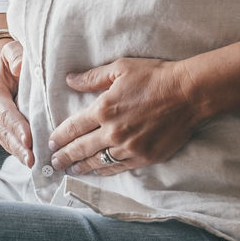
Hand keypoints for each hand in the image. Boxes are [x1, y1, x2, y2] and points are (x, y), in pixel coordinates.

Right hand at [0, 36, 33, 166]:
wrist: (7, 72)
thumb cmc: (12, 61)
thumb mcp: (12, 52)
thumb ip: (15, 56)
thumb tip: (19, 67)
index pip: (4, 112)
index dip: (16, 126)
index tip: (28, 138)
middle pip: (4, 133)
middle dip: (18, 147)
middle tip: (31, 159)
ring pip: (7, 142)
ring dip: (20, 154)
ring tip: (35, 164)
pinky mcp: (4, 133)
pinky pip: (12, 145)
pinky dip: (23, 153)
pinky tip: (37, 161)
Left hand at [48, 57, 202, 175]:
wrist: (188, 93)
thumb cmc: (154, 77)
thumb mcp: (120, 69)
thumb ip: (92, 78)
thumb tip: (69, 80)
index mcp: (104, 109)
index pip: (74, 127)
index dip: (60, 136)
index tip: (51, 142)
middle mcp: (113, 132)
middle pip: (81, 148)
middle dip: (65, 156)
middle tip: (54, 162)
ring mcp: (129, 147)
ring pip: (98, 162)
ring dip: (82, 167)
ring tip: (71, 170)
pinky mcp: (145, 157)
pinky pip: (119, 167)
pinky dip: (105, 171)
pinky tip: (97, 172)